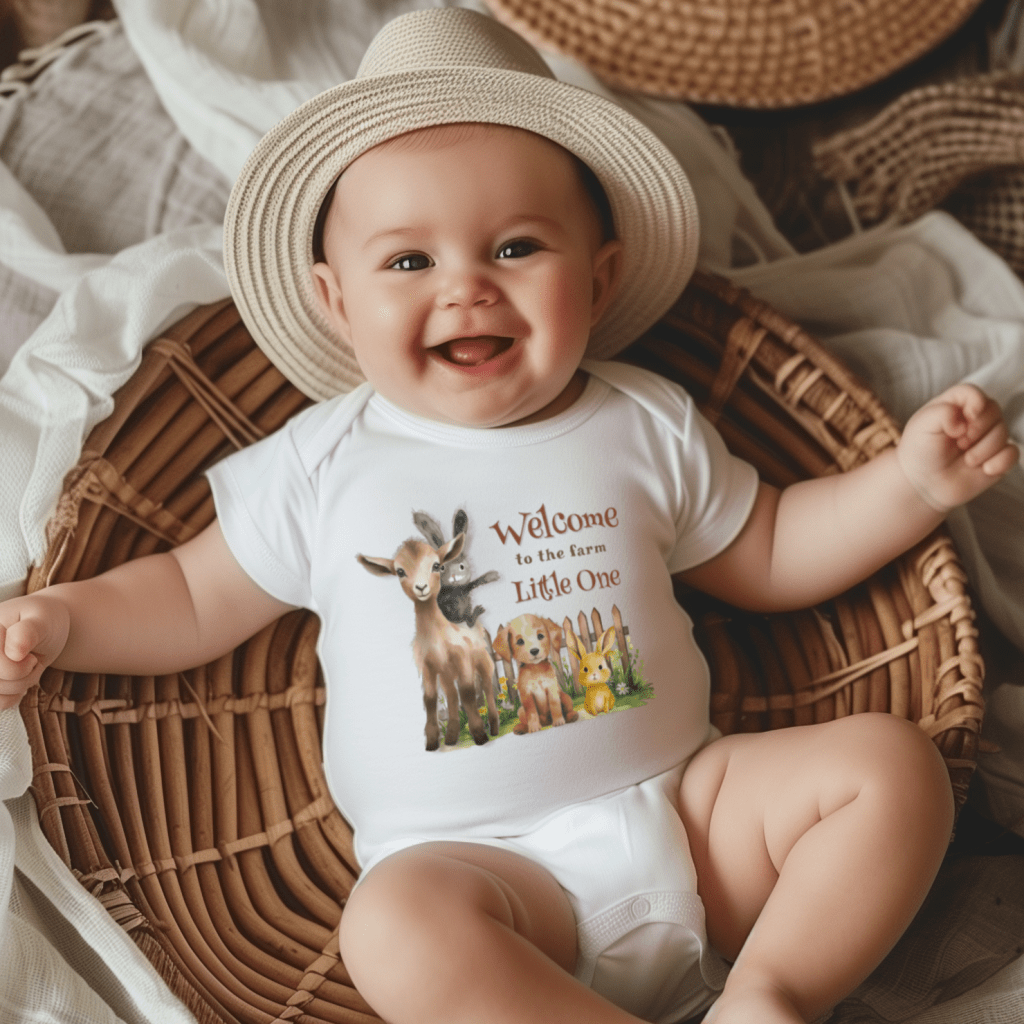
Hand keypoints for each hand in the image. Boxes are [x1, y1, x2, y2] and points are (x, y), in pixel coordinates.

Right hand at [0, 594, 69, 710]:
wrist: (45, 631)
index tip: (30, 656)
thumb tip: (14, 651)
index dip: (17, 668)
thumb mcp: (43, 620)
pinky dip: (11, 697)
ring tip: (25, 669)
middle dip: (21, 678)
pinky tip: (17, 680)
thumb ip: (28, 631)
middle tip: (31, 662)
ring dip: (18, 687)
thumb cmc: (43, 621)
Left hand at [897, 383, 1018, 512]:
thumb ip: (942, 412)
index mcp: (955, 405)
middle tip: (959, 444)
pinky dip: (1000, 462)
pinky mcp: (997, 456)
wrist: (924, 484)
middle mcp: (975, 418)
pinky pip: (1013, 453)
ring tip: (966, 460)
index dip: (973, 404)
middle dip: (977, 430)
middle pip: (993, 410)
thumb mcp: (922, 427)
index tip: (961, 423)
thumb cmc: (920, 452)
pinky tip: (984, 470)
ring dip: (983, 450)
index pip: (973, 393)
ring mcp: (988, 437)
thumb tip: (964, 421)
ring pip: (1003, 433)